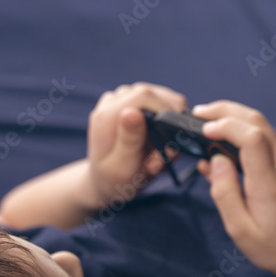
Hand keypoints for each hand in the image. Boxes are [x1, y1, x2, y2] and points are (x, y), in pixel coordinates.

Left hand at [87, 82, 186, 207]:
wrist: (105, 181)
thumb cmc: (113, 180)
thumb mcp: (121, 168)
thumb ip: (128, 140)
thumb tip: (132, 112)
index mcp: (106, 115)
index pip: (145, 95)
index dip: (166, 113)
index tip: (171, 142)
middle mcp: (112, 102)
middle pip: (156, 95)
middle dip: (169, 123)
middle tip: (167, 155)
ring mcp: (122, 100)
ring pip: (161, 98)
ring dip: (169, 125)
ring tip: (162, 153)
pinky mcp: (132, 103)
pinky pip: (159, 104)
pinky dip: (166, 123)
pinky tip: (160, 144)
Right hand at [193, 100, 275, 276]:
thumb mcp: (242, 231)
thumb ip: (224, 193)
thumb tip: (215, 160)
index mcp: (271, 184)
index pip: (251, 136)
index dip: (225, 125)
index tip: (203, 130)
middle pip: (257, 121)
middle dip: (225, 110)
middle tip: (199, 113)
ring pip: (264, 129)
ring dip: (236, 122)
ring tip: (208, 130)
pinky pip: (269, 144)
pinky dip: (246, 138)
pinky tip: (229, 152)